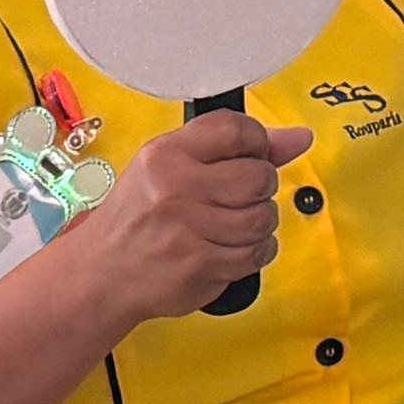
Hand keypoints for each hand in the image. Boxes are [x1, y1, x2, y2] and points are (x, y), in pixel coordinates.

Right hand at [61, 108, 317, 331]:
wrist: (103, 273)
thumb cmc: (139, 215)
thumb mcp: (171, 165)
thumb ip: (233, 148)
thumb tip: (299, 138)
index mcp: (166, 155)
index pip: (235, 131)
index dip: (257, 142)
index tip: (253, 153)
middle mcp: (176, 189)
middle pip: (258, 177)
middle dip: (261, 186)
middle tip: (241, 194)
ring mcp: (189, 231)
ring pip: (263, 218)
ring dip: (259, 222)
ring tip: (235, 223)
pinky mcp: (201, 267)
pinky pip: (257, 254)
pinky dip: (255, 251)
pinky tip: (233, 246)